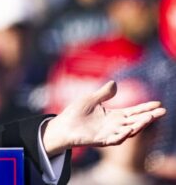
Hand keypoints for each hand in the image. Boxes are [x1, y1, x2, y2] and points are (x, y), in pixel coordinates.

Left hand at [42, 80, 166, 156]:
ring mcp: (109, 133)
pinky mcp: (101, 140)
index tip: (157, 103)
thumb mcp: (91, 99)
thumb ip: (104, 93)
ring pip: (129, 130)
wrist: (62, 126)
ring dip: (139, 125)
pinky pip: (115, 139)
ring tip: (149, 118)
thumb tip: (115, 83)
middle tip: (162, 112)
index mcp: (113, 116)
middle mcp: (114, 125)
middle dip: (148, 117)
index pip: (133, 111)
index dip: (145, 108)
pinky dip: (123, 135)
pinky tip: (130, 129)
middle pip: (135, 121)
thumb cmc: (75, 113)